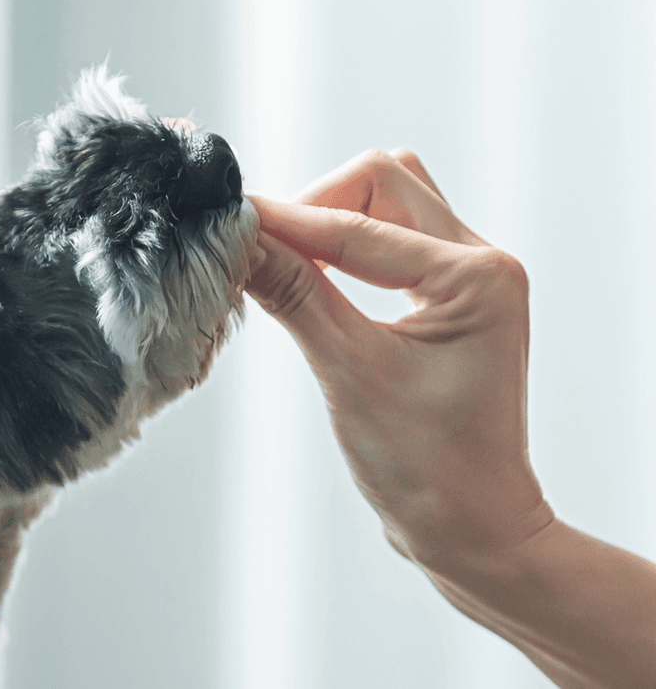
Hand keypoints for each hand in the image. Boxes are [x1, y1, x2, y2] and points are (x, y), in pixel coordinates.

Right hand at [246, 150, 553, 569]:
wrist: (469, 527)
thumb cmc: (426, 466)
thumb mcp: (349, 372)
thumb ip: (294, 295)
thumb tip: (240, 241)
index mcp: (476, 278)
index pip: (358, 225)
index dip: (285, 220)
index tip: (228, 220)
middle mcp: (482, 263)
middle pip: (383, 183)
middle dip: (314, 206)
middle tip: (258, 247)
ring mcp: (469, 277)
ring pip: (388, 205)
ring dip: (330, 221)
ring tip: (280, 261)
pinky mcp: (448, 297)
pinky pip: (390, 241)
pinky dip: (343, 248)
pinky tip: (308, 276)